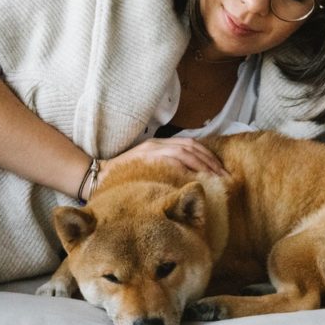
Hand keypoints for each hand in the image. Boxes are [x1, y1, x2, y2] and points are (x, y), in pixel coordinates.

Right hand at [101, 137, 227, 183]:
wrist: (99, 176)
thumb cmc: (125, 177)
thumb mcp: (149, 168)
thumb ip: (167, 168)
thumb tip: (191, 180)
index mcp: (160, 144)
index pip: (191, 144)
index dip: (209, 156)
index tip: (222, 171)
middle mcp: (157, 144)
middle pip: (192, 147)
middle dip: (211, 161)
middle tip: (225, 177)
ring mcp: (151, 150)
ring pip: (184, 152)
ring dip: (203, 165)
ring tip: (215, 179)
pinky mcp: (144, 158)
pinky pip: (171, 161)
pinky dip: (186, 168)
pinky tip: (196, 179)